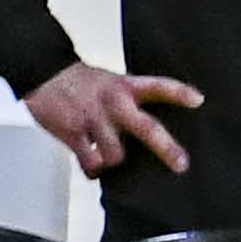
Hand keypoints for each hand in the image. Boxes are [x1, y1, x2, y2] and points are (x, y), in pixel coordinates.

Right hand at [28, 58, 200, 175]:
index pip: (158, 86)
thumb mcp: (109, 81)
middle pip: (146, 128)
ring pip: (116, 155)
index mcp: (124, 86)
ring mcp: (94, 118)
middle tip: (181, 164)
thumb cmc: (77, 81)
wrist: (42, 73)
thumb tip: (145, 132)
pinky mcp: (73, 133)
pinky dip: (93, 169)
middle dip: (167, 149)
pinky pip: (91, 163)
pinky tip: (92, 165)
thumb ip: (128, 100)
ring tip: (105, 153)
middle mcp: (113, 103)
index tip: (198, 100)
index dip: (179, 93)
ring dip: (113, 159)